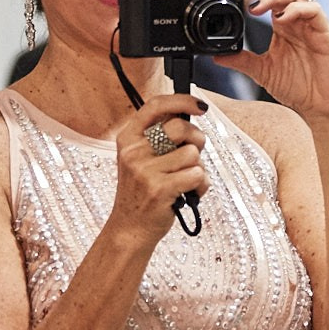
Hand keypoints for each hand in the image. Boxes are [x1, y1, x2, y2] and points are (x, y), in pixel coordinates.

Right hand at [108, 91, 208, 247]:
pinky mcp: (159, 189)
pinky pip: (196, 174)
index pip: (155, 105)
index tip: (200, 106)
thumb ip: (158, 138)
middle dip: (197, 139)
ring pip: (192, 153)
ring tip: (186, 181)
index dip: (182, 100)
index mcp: (128, 138)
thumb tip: (190, 115)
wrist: (130, 229)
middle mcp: (133, 151)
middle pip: (180, 127)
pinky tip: (190, 193)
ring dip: (198, 168)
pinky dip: (200, 184)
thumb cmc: (143, 192)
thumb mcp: (140, 159)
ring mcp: (144, 170)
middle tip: (193, 155)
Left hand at [218, 0, 328, 122]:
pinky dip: (296, 10)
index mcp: (283, 24)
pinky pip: (314, 10)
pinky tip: (281, 18)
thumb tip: (216, 56)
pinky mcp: (326, 33)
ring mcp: (312, 23)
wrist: (323, 107)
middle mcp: (297, 19)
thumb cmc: (299, 87)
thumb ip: (242, 60)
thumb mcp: (263, 72)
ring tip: (256, 7)